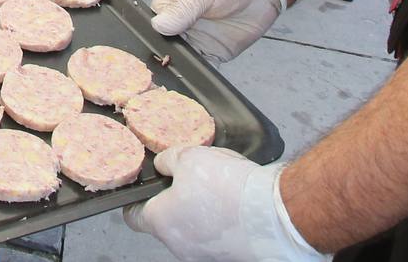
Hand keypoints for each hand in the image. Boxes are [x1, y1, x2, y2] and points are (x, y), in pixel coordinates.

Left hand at [125, 147, 323, 261]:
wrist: (275, 215)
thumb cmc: (228, 187)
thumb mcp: (189, 156)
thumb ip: (168, 160)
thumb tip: (163, 165)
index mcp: (161, 222)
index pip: (133, 217)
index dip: (137, 200)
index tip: (147, 188)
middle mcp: (179, 246)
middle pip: (166, 222)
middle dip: (177, 201)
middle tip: (193, 180)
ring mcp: (204, 255)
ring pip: (193, 229)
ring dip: (201, 211)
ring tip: (222, 189)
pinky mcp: (227, 257)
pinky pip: (216, 236)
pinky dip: (222, 222)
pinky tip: (236, 203)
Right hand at [149, 0, 287, 61]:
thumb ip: (182, 8)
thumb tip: (158, 25)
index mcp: (168, 2)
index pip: (154, 23)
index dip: (156, 35)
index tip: (161, 45)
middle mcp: (177, 24)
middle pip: (164, 44)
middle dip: (166, 55)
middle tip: (169, 64)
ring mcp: (194, 40)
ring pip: (180, 58)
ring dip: (180, 66)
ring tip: (182, 73)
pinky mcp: (211, 53)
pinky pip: (200, 67)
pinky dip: (198, 74)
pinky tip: (198, 79)